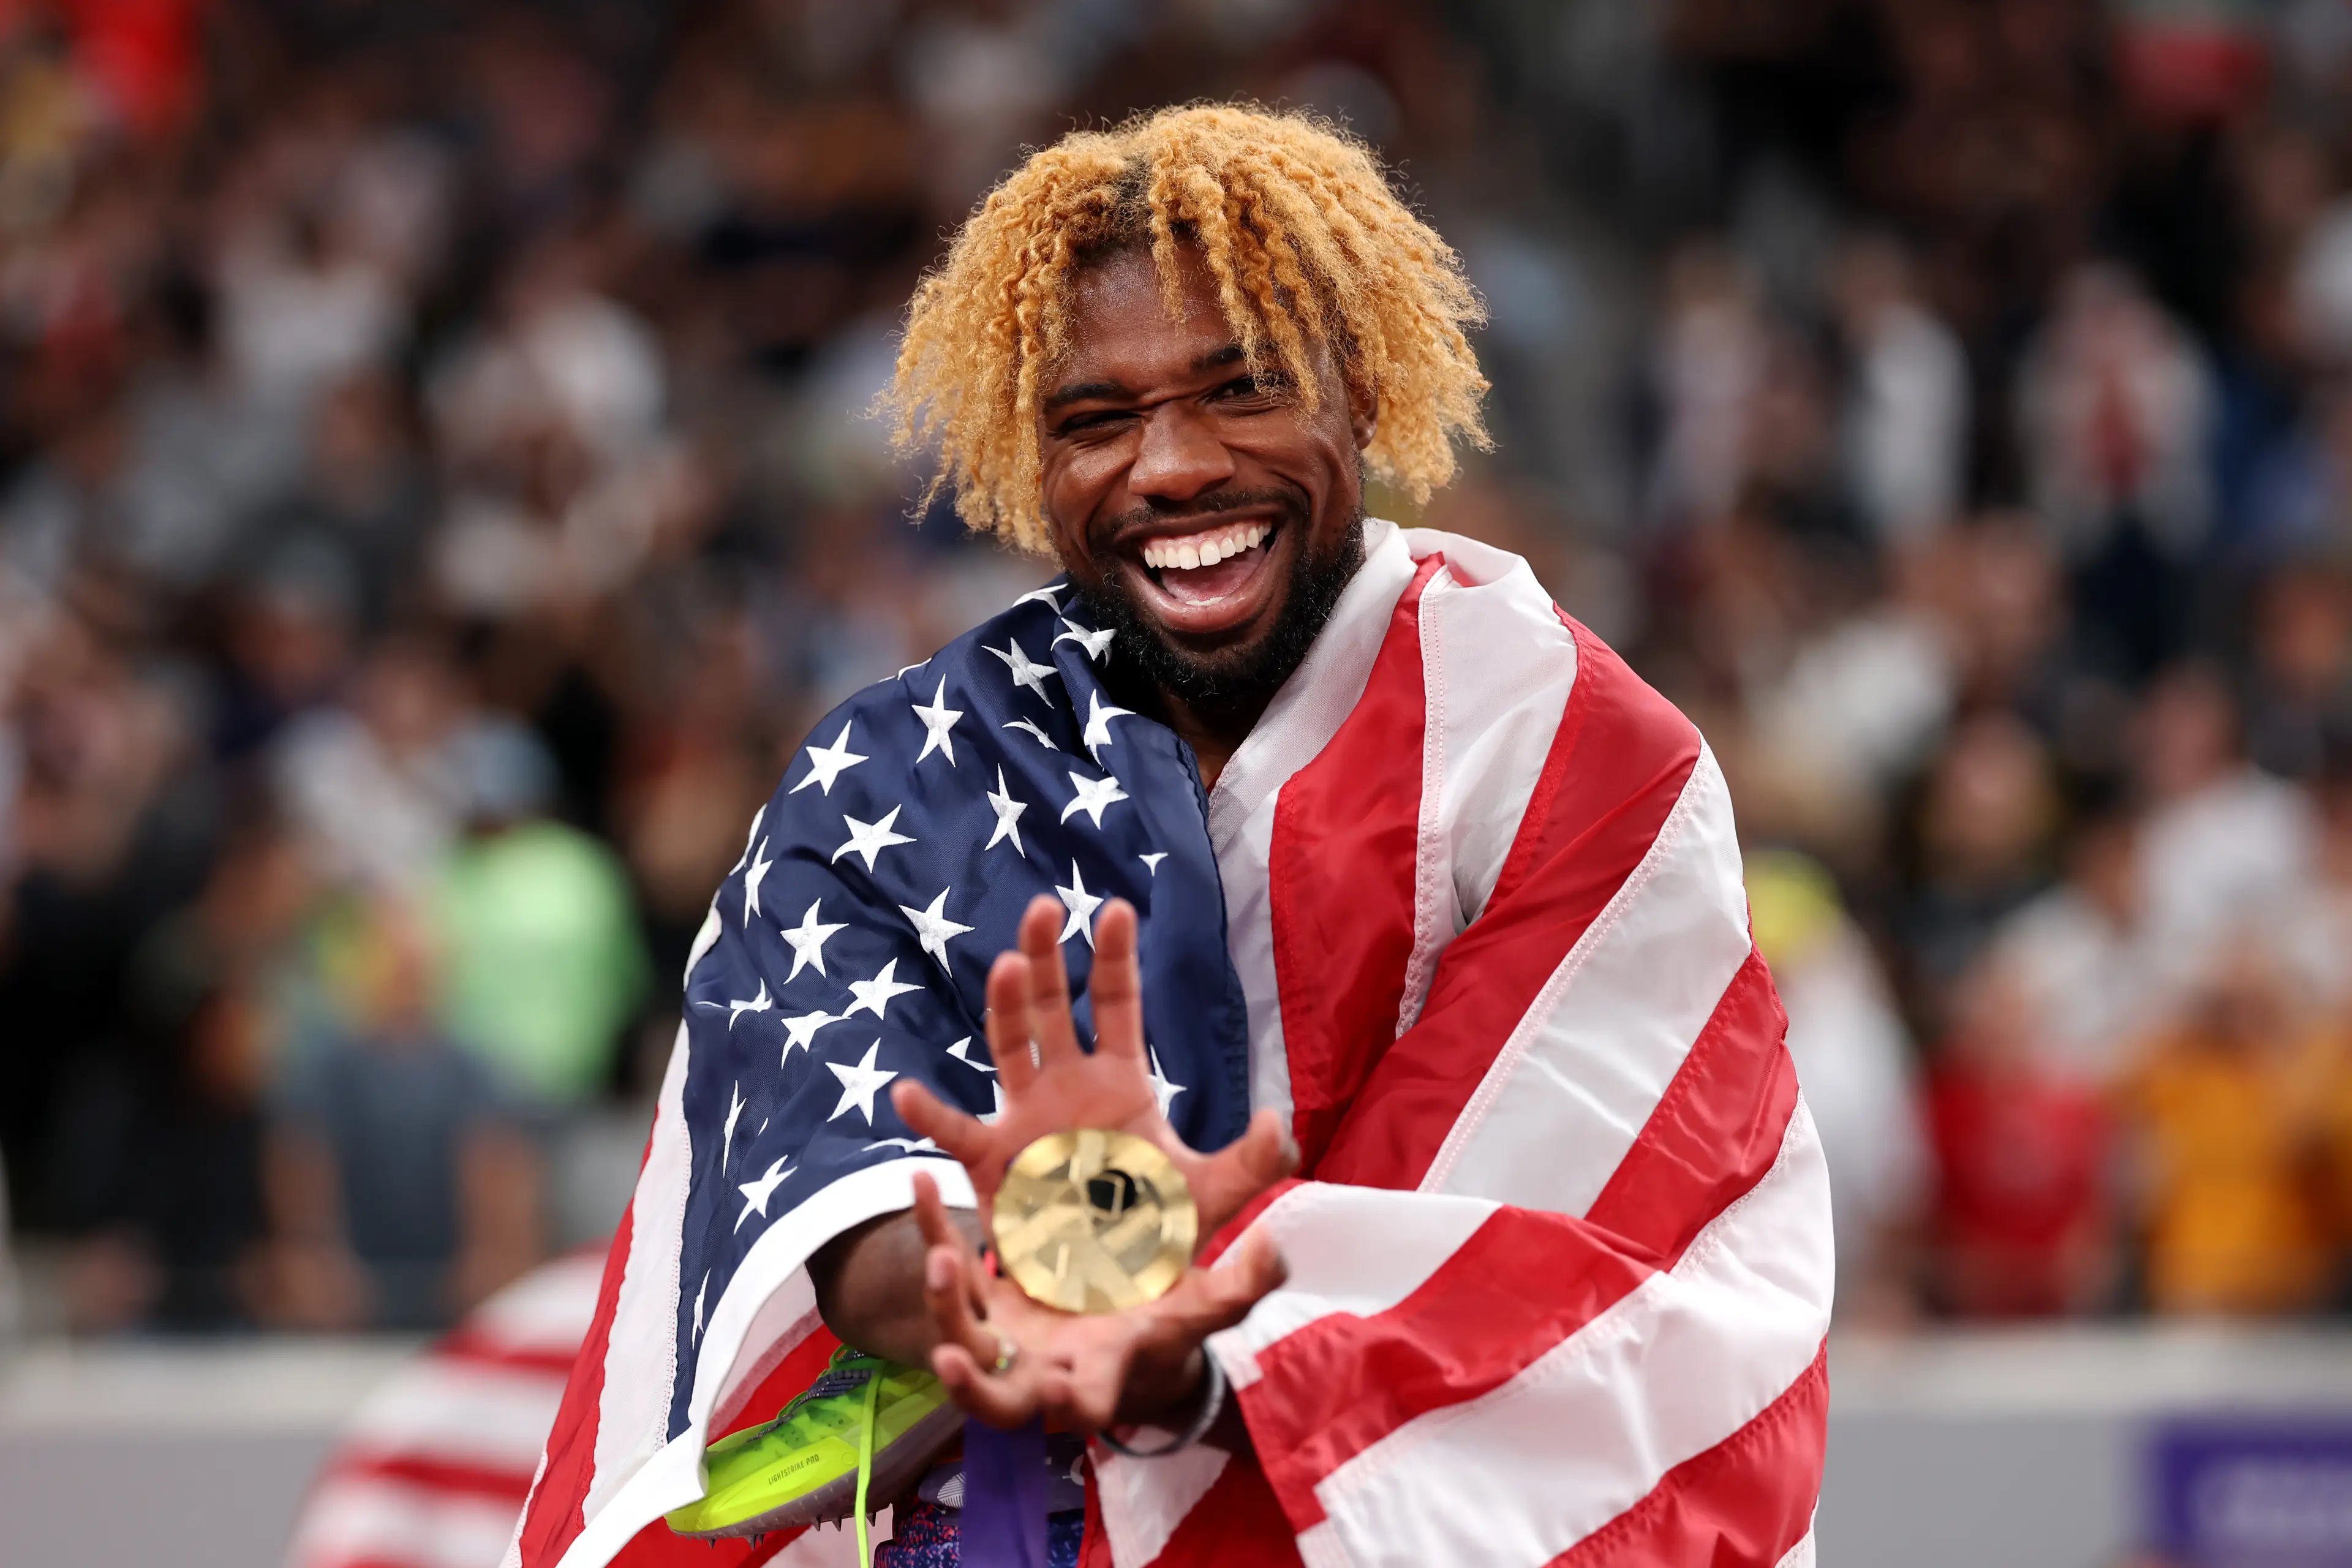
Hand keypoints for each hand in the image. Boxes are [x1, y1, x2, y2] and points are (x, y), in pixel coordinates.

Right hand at [892, 895, 1294, 1433]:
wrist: (1111, 1292)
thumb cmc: (1156, 1234)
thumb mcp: (1211, 1197)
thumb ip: (1251, 1161)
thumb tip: (1275, 1119)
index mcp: (1119, 1083)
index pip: (1117, 1005)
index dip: (1114, 959)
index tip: (1116, 908)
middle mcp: (1066, 1087)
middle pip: (1053, 1008)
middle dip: (1048, 958)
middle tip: (1045, 909)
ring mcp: (1025, 1120)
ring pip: (1009, 1048)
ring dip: (1005, 1008)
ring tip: (1007, 965)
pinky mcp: (993, 1165)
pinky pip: (956, 1134)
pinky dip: (930, 1115)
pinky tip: (906, 1093)